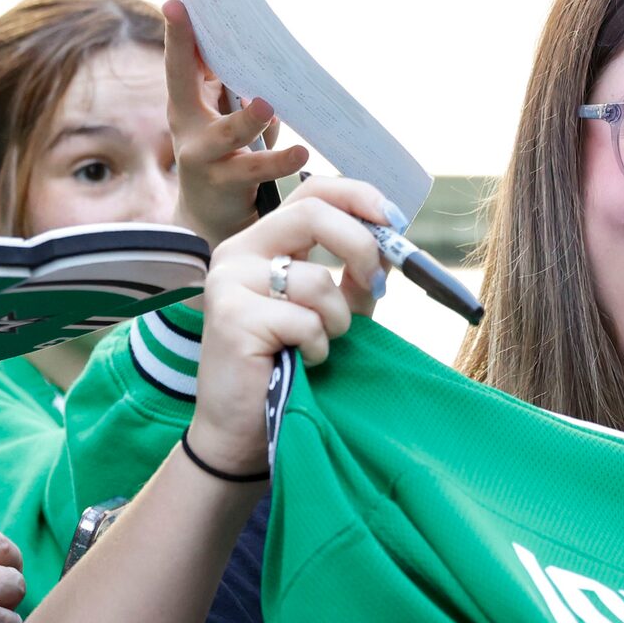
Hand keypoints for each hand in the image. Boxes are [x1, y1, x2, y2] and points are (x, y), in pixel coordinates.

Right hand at [165, 0, 308, 242]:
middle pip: (181, 84)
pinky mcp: (226, 185)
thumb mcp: (223, 118)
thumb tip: (267, 60)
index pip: (179, 63)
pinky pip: (256, 170)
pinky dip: (281, 160)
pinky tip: (301, 153)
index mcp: (186, 106)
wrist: (212, 220)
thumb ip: (235, 90)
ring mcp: (203, 158)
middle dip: (182, 49)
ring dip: (247, 118)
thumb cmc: (225, 156)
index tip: (175, 2)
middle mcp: (187, 128)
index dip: (177, 33)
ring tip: (266, 105)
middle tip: (187, 18)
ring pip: (226, 133)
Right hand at [185, 180, 388, 476]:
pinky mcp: (232, 316)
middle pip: (312, 213)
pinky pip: (306, 321)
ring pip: (316, 280)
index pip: (310, 191)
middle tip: (380, 285)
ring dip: (337, 321)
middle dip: (361, 246)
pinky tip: (300, 364)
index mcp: (261, 244)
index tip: (394, 220)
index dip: (357, 196)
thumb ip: (354, 275)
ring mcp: (229, 281)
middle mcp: (237, 252)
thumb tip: (391, 241)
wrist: (240, 432)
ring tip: (319, 348)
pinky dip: (318, 348)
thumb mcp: (331, 312)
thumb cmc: (288, 370)